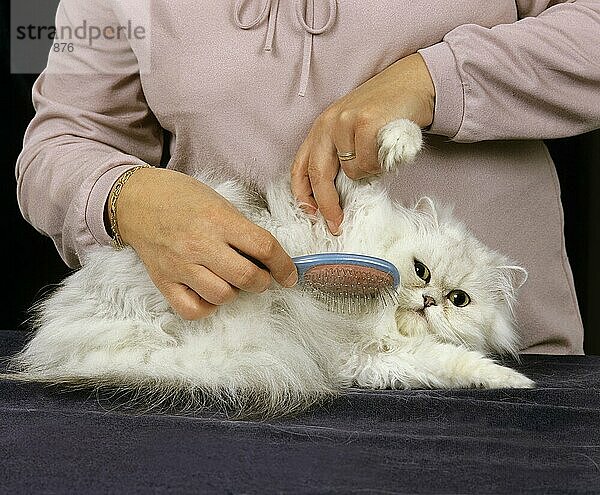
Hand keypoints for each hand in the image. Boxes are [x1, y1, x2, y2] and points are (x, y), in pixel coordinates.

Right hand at [114, 167, 297, 319]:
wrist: (136, 199)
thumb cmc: (182, 197)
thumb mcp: (218, 202)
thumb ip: (242, 229)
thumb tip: (268, 258)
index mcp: (219, 220)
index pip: (264, 247)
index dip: (284, 265)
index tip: (290, 275)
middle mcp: (200, 244)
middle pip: (247, 277)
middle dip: (264, 282)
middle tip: (262, 278)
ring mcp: (180, 265)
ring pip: (223, 296)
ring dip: (236, 293)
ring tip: (231, 280)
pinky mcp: (163, 281)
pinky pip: (193, 310)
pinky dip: (207, 307)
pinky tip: (209, 292)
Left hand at [291, 53, 434, 233]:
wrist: (411, 83)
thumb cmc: (382, 112)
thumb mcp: (350, 131)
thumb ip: (338, 156)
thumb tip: (333, 197)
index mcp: (320, 128)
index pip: (300, 167)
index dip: (302, 195)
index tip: (311, 214)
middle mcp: (327, 124)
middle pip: (318, 175)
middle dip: (327, 205)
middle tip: (336, 223)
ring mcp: (345, 122)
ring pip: (350, 172)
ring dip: (366, 174)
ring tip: (377, 158)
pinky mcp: (365, 123)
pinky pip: (369, 163)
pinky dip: (379, 165)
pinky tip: (386, 149)